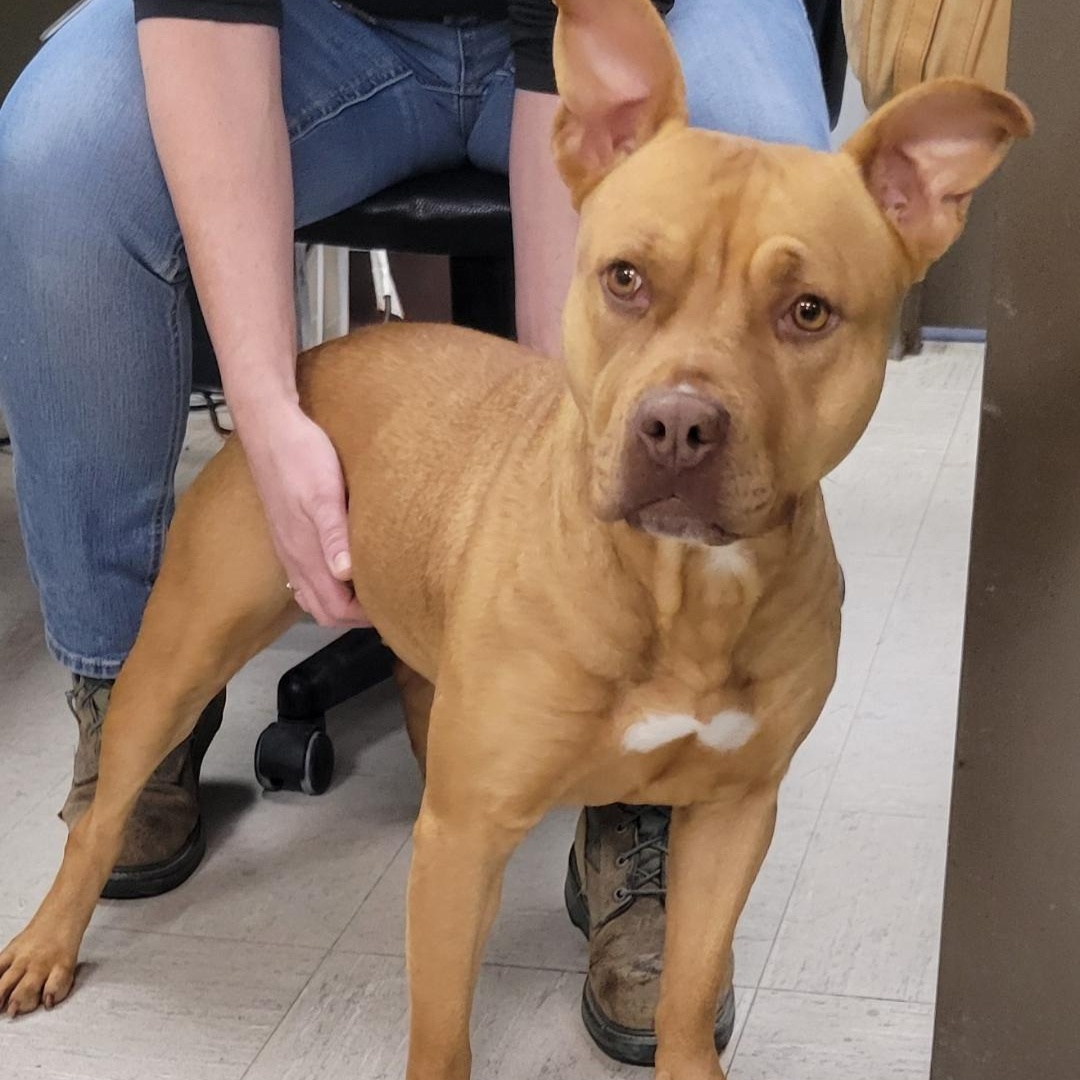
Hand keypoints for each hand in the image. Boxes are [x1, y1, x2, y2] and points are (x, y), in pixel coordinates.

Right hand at [239, 403, 368, 627]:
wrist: (269, 426)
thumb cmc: (301, 455)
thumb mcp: (324, 493)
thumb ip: (334, 535)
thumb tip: (346, 575)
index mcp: (305, 553)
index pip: (333, 608)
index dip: (363, 618)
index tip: (392, 613)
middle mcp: (294, 557)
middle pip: (323, 608)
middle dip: (353, 617)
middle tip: (387, 608)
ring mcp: (288, 545)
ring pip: (312, 594)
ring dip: (338, 602)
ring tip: (369, 594)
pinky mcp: (287, 531)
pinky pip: (305, 574)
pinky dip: (325, 584)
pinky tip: (343, 570)